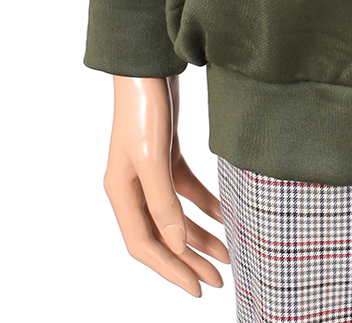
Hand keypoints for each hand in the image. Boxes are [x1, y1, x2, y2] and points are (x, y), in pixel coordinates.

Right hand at [104, 74, 230, 294]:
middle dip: (190, 260)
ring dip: (202, 236)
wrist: (149, 63)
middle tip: (220, 281)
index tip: (198, 288)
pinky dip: (206, 204)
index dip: (171, 270)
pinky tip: (228, 215)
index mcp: (121, 193)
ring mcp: (150, 172)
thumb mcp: (154, 157)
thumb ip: (163, 202)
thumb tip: (176, 245)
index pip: (145, 245)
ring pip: (177, 217)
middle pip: (162, 236)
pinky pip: (187, 191)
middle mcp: (132, 187)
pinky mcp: (167, 155)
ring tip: (229, 255)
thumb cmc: (146, 107)